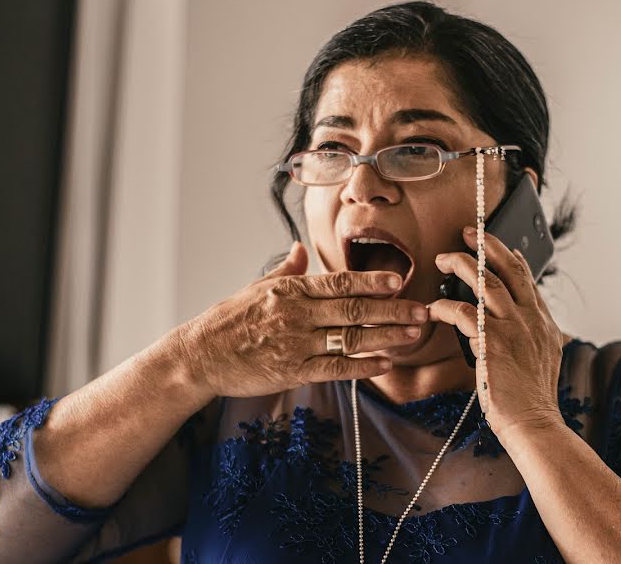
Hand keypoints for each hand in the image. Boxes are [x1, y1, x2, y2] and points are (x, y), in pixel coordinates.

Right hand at [165, 241, 427, 399]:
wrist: (199, 356)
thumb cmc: (228, 320)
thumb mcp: (257, 287)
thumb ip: (287, 269)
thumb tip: (303, 248)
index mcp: (290, 290)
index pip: (338, 282)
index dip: (371, 281)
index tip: (399, 281)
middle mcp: (296, 314)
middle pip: (353, 310)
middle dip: (392, 310)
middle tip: (422, 311)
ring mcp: (295, 344)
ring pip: (350, 339)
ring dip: (386, 337)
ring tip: (413, 335)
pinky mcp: (292, 372)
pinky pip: (334, 368)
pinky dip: (362, 367)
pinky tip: (385, 364)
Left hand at [427, 227, 563, 443]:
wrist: (534, 423)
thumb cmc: (531, 399)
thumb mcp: (543, 360)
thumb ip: (534, 336)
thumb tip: (523, 324)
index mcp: (545, 324)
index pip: (528, 281)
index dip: (513, 259)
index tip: (503, 246)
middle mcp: (532, 320)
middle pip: (510, 270)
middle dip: (488, 245)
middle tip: (468, 232)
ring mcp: (514, 328)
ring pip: (485, 282)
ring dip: (462, 265)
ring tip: (443, 258)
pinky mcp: (493, 342)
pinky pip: (463, 312)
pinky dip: (445, 306)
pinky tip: (433, 308)